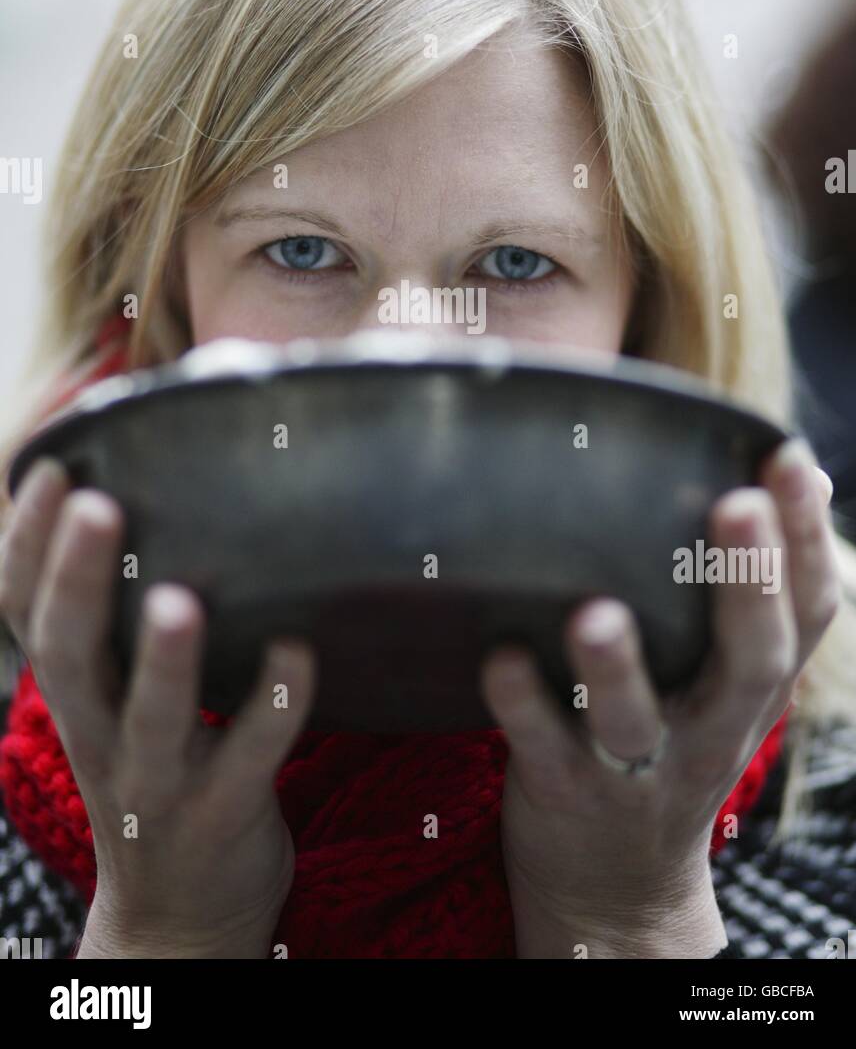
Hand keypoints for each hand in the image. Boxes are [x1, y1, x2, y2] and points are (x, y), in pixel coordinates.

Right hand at [0, 458, 316, 958]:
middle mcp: (100, 736)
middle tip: (100, 507)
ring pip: (150, 722)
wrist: (180, 916)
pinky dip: (273, 707)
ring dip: (164, 661)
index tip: (51, 470)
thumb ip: (116, 628)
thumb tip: (135, 502)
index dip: (23, 546)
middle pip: (68, 657)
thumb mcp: (111, 704)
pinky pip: (248, 760)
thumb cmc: (155, 773)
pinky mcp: (222, 816)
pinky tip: (298, 653)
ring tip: (181, 599)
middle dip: (77, 581)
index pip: (22, 615)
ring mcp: (157, 783)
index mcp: (75, 696)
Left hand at [479, 439, 838, 957]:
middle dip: (747, 586)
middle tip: (736, 508)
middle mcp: (710, 727)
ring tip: (598, 614)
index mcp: (751, 689)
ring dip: (617, 667)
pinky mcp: (564, 791)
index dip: (807, 539)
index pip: (805, 613)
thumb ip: (761, 592)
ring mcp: (637, 768)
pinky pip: (542, 748)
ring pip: (636, 721)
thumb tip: (804, 475)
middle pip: (748, 663)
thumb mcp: (731, 680)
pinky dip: (521, 704)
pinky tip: (502, 656)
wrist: (618, 886)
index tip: (789, 460)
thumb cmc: (674, 743)